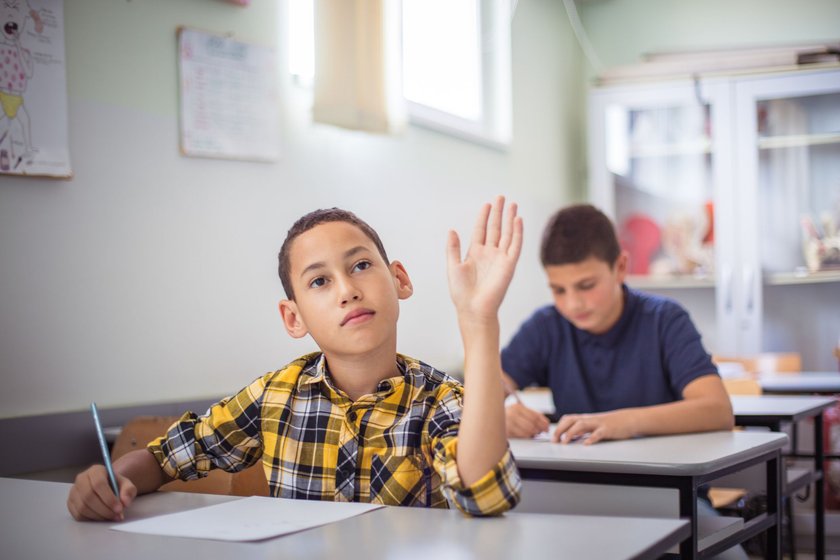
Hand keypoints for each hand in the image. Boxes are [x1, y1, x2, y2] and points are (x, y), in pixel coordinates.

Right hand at [67, 465, 136, 520]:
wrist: (106, 487)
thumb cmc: (115, 485)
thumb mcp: (126, 484)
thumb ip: (128, 491)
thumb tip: (125, 502)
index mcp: (95, 470)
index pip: (98, 484)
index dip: (109, 498)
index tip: (119, 508)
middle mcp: (81, 479)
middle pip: (89, 497)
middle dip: (104, 509)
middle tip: (116, 515)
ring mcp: (74, 491)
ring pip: (83, 507)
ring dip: (99, 516)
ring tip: (111, 516)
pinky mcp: (70, 503)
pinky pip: (78, 514)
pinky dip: (91, 519)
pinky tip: (101, 517)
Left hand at [446, 196, 522, 320]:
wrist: (473, 309)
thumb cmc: (461, 292)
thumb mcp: (453, 266)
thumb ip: (453, 248)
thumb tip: (451, 230)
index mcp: (475, 253)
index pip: (481, 230)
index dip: (484, 217)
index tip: (487, 204)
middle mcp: (489, 253)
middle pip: (495, 228)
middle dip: (498, 213)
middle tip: (501, 197)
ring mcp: (500, 258)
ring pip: (507, 234)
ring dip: (510, 219)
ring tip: (512, 204)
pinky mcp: (509, 264)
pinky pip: (515, 245)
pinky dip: (517, 232)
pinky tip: (518, 220)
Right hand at [506, 402, 550, 437]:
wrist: (493, 417)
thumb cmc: (509, 414)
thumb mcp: (520, 410)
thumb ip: (532, 414)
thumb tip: (545, 423)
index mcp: (517, 407)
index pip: (535, 416)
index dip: (543, 422)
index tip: (547, 426)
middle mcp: (512, 414)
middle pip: (532, 424)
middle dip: (540, 429)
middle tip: (543, 431)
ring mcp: (509, 423)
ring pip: (527, 431)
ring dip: (534, 433)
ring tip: (536, 433)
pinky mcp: (506, 431)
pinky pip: (521, 436)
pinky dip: (527, 436)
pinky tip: (529, 435)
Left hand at [552, 410, 637, 444]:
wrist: (628, 419)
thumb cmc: (610, 424)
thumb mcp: (595, 425)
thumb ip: (583, 429)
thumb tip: (570, 436)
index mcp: (586, 419)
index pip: (568, 419)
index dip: (559, 427)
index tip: (553, 437)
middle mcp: (589, 419)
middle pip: (571, 420)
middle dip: (560, 429)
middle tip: (554, 440)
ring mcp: (598, 423)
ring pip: (581, 424)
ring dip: (571, 433)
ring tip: (565, 442)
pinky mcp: (608, 429)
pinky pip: (598, 433)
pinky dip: (591, 438)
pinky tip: (586, 444)